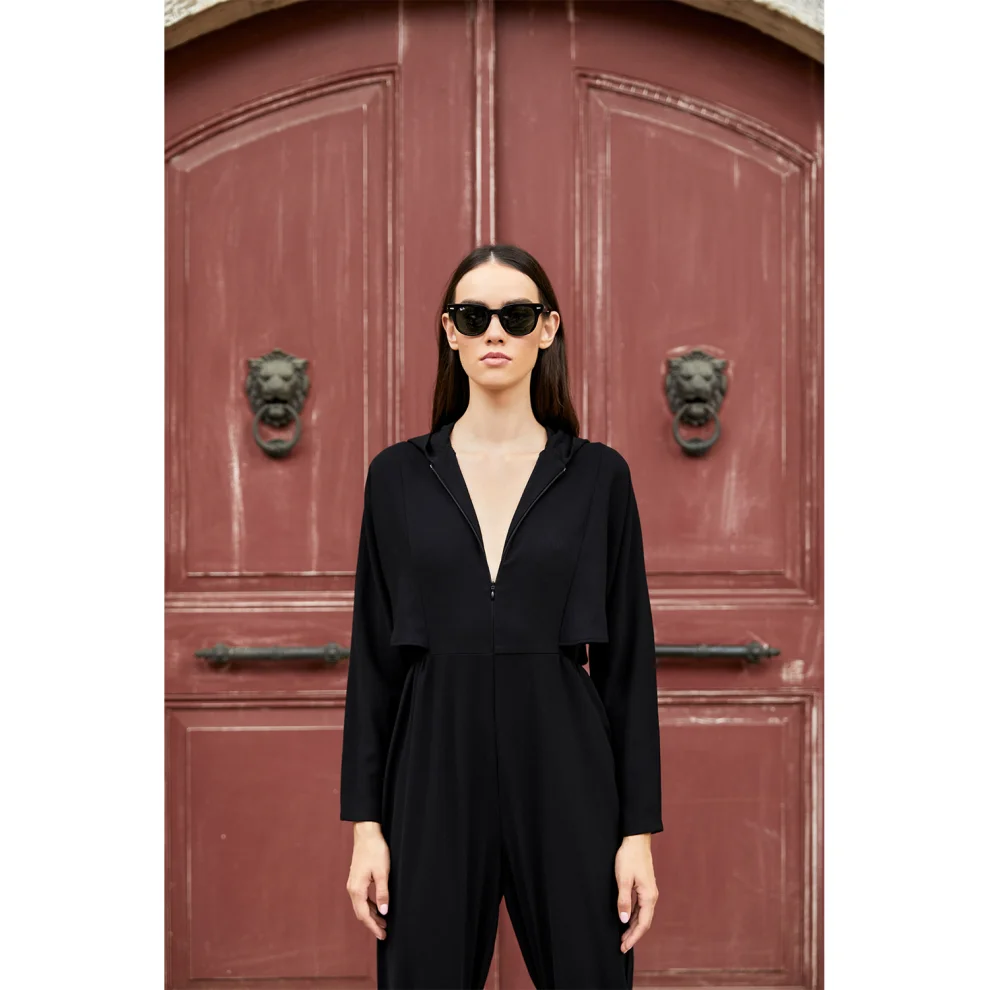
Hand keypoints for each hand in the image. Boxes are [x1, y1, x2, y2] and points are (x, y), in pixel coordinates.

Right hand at [346, 821, 390, 940]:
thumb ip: (382, 893)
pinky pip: (361, 898)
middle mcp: (352, 889)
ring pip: (361, 906)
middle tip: (384, 932)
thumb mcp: (382, 873)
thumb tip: (383, 912)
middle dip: (372, 924)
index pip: (365, 915)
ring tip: (383, 921)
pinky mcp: (356, 879)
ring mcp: (353, 884)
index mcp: (357, 889)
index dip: (373, 927)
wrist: (366, 834)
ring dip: (371, 915)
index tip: (383, 935)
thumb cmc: (375, 851)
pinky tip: (378, 906)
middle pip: (361, 913)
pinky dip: (369, 906)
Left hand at [615, 833, 657, 954]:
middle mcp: (652, 896)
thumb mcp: (623, 879)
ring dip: (633, 926)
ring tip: (622, 936)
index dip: (633, 937)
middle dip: (633, 935)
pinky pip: (641, 907)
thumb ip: (623, 901)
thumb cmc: (629, 857)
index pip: (642, 924)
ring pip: (643, 915)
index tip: (623, 947)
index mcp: (648, 897)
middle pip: (644, 922)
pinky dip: (634, 916)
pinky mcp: (645, 887)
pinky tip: (627, 919)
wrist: (636, 840)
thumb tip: (623, 921)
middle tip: (621, 946)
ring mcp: (649, 891)